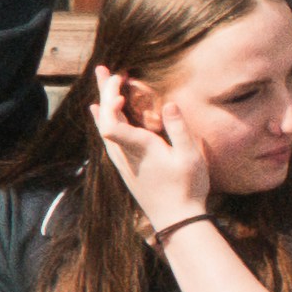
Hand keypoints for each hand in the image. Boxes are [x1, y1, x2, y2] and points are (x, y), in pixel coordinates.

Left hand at [90, 66, 218, 235]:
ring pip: (105, 131)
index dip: (110, 100)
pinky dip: (105, 123)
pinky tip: (103, 118)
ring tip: (102, 87)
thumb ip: (178, 128)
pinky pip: (109, 141)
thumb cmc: (187, 188)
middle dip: (104, 93)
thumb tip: (169, 102)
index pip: (112, 122)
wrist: (177, 221)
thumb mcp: (189, 156)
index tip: (121, 83)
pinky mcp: (126, 171)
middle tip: (104, 70)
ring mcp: (124, 164)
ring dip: (103, 106)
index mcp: (140, 148)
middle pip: (105, 121)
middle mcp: (126, 155)